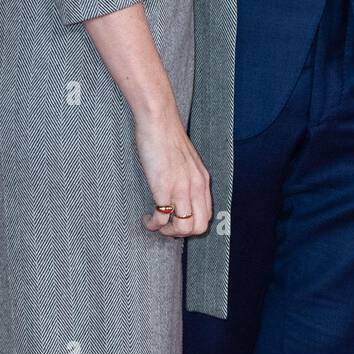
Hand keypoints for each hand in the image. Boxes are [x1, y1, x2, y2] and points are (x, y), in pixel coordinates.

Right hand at [134, 106, 212, 238]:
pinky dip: (153, 224)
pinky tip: (146, 218)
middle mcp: (196, 186)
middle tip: (166, 227)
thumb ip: (189, 178)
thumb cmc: (168, 137)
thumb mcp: (187, 161)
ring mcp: (181, 187)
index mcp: (203, 180)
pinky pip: (162, 218)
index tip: (176, 222)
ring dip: (167, 232)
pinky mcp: (163, 186)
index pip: (206, 216)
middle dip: (181, 234)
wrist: (159, 119)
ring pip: (183, 228)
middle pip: (198, 227)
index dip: (191, 226)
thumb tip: (182, 196)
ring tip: (156, 224)